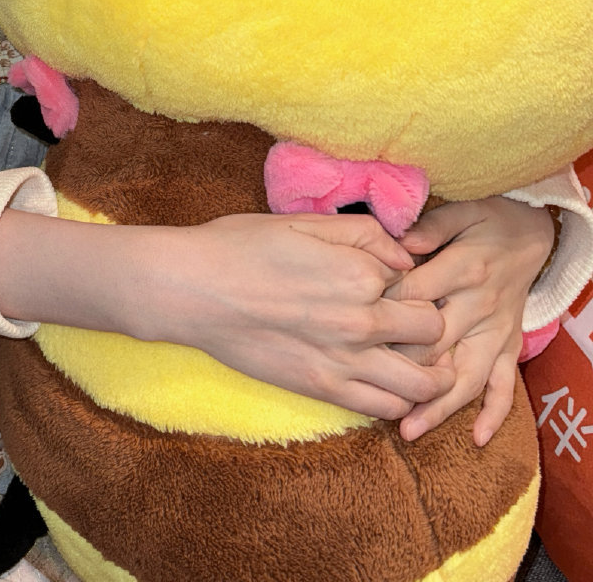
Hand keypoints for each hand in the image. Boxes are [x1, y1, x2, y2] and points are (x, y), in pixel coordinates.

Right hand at [0, 209, 451, 420]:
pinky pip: (385, 408)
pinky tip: (384, 380)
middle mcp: (363, 320)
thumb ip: (362, 234)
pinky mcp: (324, 390)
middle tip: (411, 318)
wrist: (194, 290)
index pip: (422, 281)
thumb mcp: (302, 221)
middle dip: (431, 323)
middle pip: (435, 331)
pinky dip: (398, 399)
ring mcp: (345, 361)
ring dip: (428, 369)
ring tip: (412, 357)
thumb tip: (404, 252)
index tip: (397, 280)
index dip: (413, 280)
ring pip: (424, 382)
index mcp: (360, 271)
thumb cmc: (241, 246)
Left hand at [387, 197, 553, 444]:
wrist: (535, 233)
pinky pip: (506, 385)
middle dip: (401, 370)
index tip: (351, 328)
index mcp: (463, 270)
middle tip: (363, 391)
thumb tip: (399, 245)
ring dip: (439, 405)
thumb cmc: (488, 219)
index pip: (416, 298)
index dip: (383, 313)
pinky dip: (495, 413)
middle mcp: (480, 306)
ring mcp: (496, 332)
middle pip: (437, 345)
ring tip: (410, 430)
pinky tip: (477, 438)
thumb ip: (429, 228)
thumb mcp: (460, 211)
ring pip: (468, 375)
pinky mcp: (510, 345)